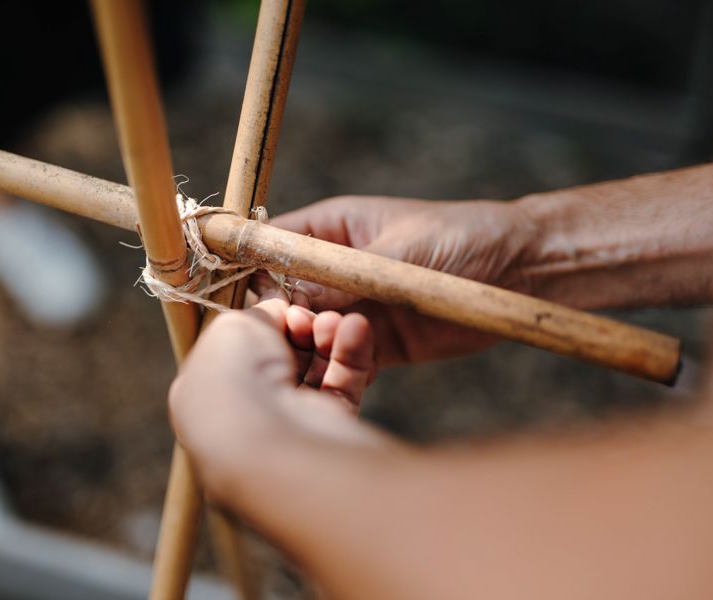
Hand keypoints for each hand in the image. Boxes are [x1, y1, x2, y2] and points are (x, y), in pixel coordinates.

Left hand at [168, 299, 375, 501]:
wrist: (268, 442)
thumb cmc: (234, 379)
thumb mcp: (233, 326)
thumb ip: (256, 313)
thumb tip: (278, 308)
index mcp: (207, 389)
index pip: (240, 348)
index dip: (264, 321)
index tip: (284, 303)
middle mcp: (244, 411)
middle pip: (280, 356)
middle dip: (302, 329)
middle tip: (315, 314)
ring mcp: (286, 424)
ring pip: (314, 370)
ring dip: (329, 338)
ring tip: (343, 320)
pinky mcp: (323, 433)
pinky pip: (341, 388)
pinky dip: (351, 358)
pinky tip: (358, 329)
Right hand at [257, 196, 537, 365]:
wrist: (521, 272)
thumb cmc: (462, 239)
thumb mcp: (400, 252)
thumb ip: (345, 273)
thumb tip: (288, 294)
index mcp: (330, 230)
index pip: (269, 245)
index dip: (247, 268)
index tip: (240, 296)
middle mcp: (332, 269)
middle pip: (278, 294)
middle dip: (276, 314)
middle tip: (291, 329)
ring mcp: (351, 307)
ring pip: (305, 331)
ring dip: (305, 344)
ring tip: (321, 347)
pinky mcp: (372, 343)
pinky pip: (337, 359)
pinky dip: (331, 368)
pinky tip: (334, 373)